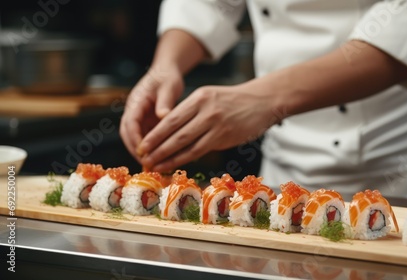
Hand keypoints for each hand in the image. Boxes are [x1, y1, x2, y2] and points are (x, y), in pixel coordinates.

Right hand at [120, 68, 183, 160]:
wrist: (166, 71)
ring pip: (134, 137)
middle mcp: (133, 110)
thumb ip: (165, 101)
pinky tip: (160, 157)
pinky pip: (144, 136)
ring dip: (141, 151)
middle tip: (147, 164)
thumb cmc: (166, 77)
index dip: (135, 139)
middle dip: (135, 149)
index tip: (143, 152)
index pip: (130, 123)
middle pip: (127, 133)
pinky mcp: (145, 121)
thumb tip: (163, 116)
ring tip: (153, 165)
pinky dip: (150, 147)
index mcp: (136, 101)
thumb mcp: (168, 87)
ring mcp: (138, 116)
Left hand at [137, 83, 281, 171]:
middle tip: (142, 158)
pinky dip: (184, 159)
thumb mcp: (209, 97)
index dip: (154, 134)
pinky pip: (200, 150)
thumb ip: (191, 112)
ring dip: (167, 157)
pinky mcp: (225, 137)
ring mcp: (216, 124)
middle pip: (174, 132)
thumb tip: (170, 133)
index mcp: (198, 97)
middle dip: (156, 147)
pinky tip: (174, 164)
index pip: (170, 119)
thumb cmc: (233, 101)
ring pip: (185, 144)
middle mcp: (205, 110)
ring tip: (154, 165)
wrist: (262, 101)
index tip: (142, 145)